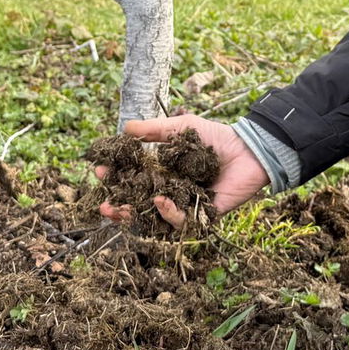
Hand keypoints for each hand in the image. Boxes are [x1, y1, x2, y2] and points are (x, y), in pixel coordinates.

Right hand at [95, 113, 269, 229]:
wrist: (249, 149)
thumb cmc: (216, 137)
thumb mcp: (181, 128)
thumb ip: (154, 130)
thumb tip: (125, 128)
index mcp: (162, 172)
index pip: (131, 180)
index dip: (114, 179)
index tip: (99, 171)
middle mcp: (170, 191)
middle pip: (138, 205)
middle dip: (117, 207)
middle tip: (104, 205)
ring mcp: (185, 204)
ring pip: (154, 219)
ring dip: (135, 216)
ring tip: (122, 209)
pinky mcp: (202, 215)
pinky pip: (181, 221)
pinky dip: (168, 213)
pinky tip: (159, 201)